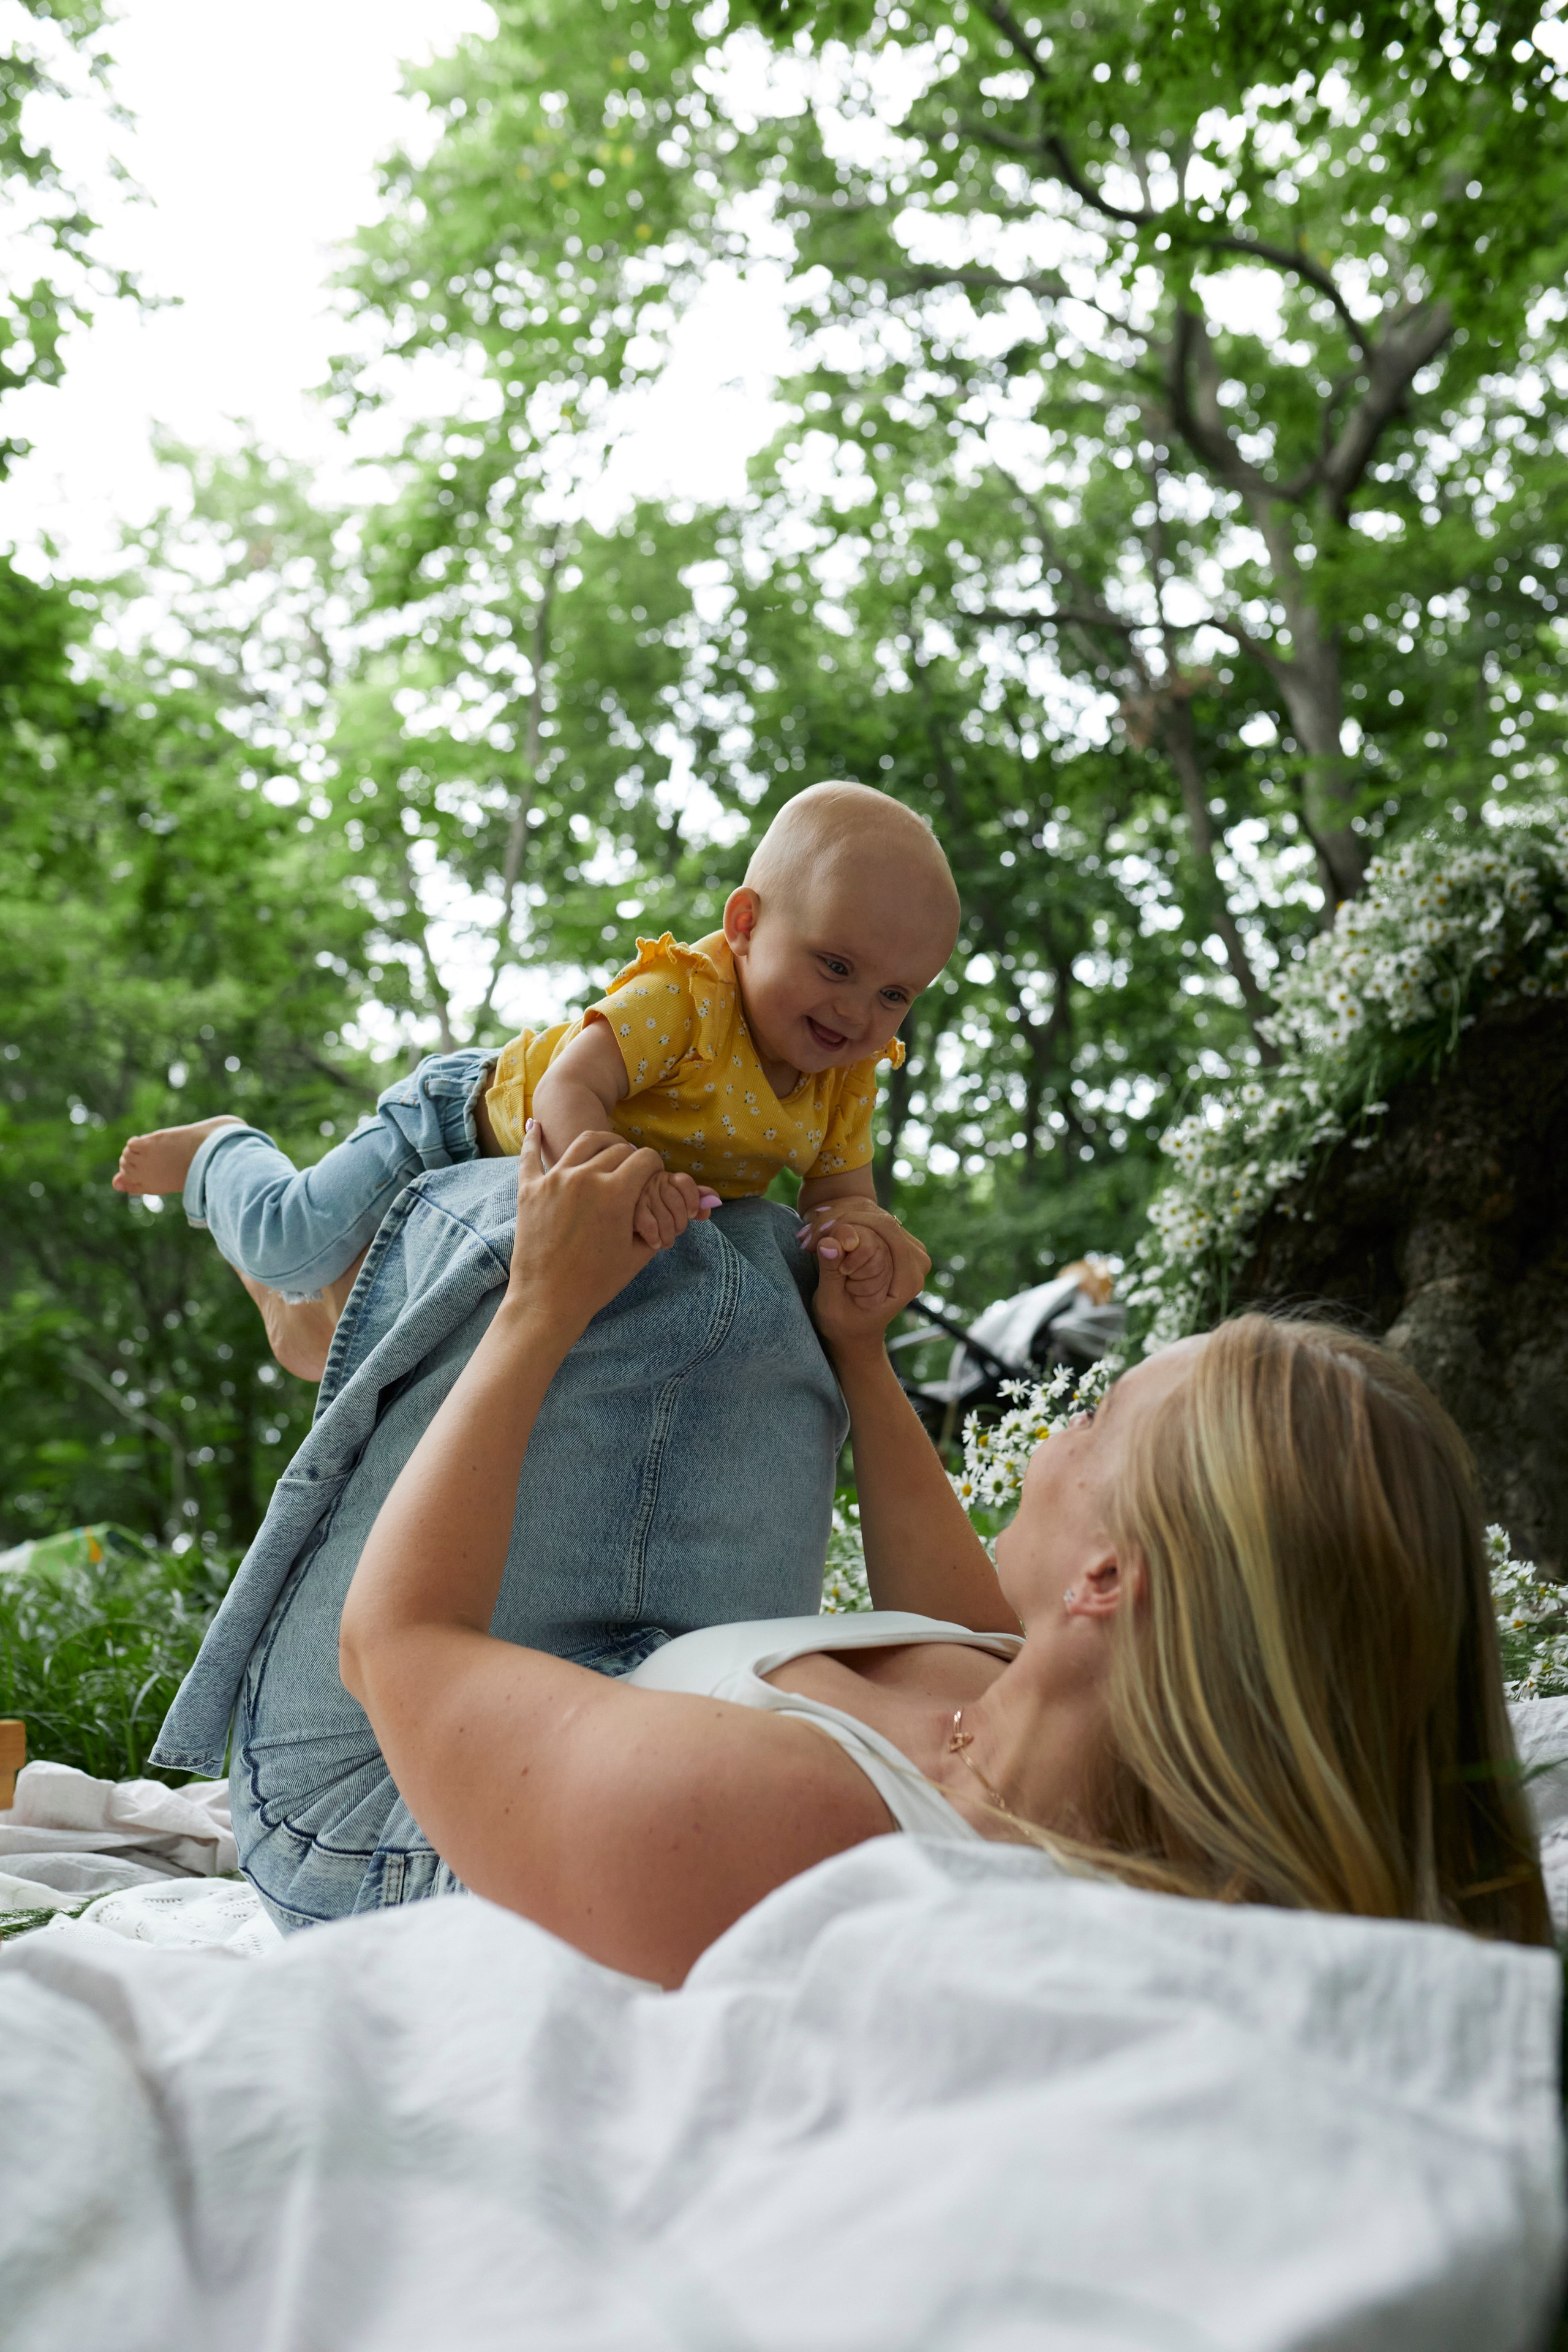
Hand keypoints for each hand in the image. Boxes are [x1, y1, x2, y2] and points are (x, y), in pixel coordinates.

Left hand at [506, 1125, 668, 1334]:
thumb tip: (703, 1205)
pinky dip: (534, 1138)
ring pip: (584, 1143)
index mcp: (616, 1193)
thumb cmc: (597, 1283)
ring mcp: (554, 1180)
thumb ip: (665, 1221)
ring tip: (608, 1151)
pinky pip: (530, 1155)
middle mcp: (585, 1178)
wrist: (548, 1302)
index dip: (655, 1165)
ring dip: (601, 1143)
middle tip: (634, 1169)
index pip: (646, 1159)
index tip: (654, 1174)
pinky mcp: (528, 1190)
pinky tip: (537, 1126)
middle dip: (631, 1156)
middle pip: (618, 1149)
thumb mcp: (638, 1252)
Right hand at [633, 1168, 716, 1251]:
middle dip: (680, 1223)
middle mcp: (652, 1182)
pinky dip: (655, 1238)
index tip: (692, 1214)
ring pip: (664, 1217)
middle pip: (676, 1202)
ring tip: (666, 1242)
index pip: (685, 1182)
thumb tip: (715, 1201)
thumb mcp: (677, 1204)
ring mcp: (639, 1195)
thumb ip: (696, 1200)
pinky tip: (655, 1243)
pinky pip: (649, 1225)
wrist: (623, 1224)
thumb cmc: (655, 1213)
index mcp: (666, 1178)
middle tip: (677, 1231)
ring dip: (669, 1235)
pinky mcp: (628, 1211)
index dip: (693, 1200)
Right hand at [802, 1203, 930, 1353]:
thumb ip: (832, 1273)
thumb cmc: (843, 1325)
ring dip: (836, 1220)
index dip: (852, 1226)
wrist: (855, 1334)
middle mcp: (917, 1260)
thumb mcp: (831, 1304)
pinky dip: (842, 1221)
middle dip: (840, 1221)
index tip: (820, 1241)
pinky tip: (820, 1233)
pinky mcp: (896, 1241)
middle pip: (880, 1218)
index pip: (887, 1229)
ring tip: (808, 1237)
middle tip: (806, 1238)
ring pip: (872, 1213)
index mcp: (909, 1279)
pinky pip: (870, 1218)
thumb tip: (830, 1242)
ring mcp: (909, 1249)